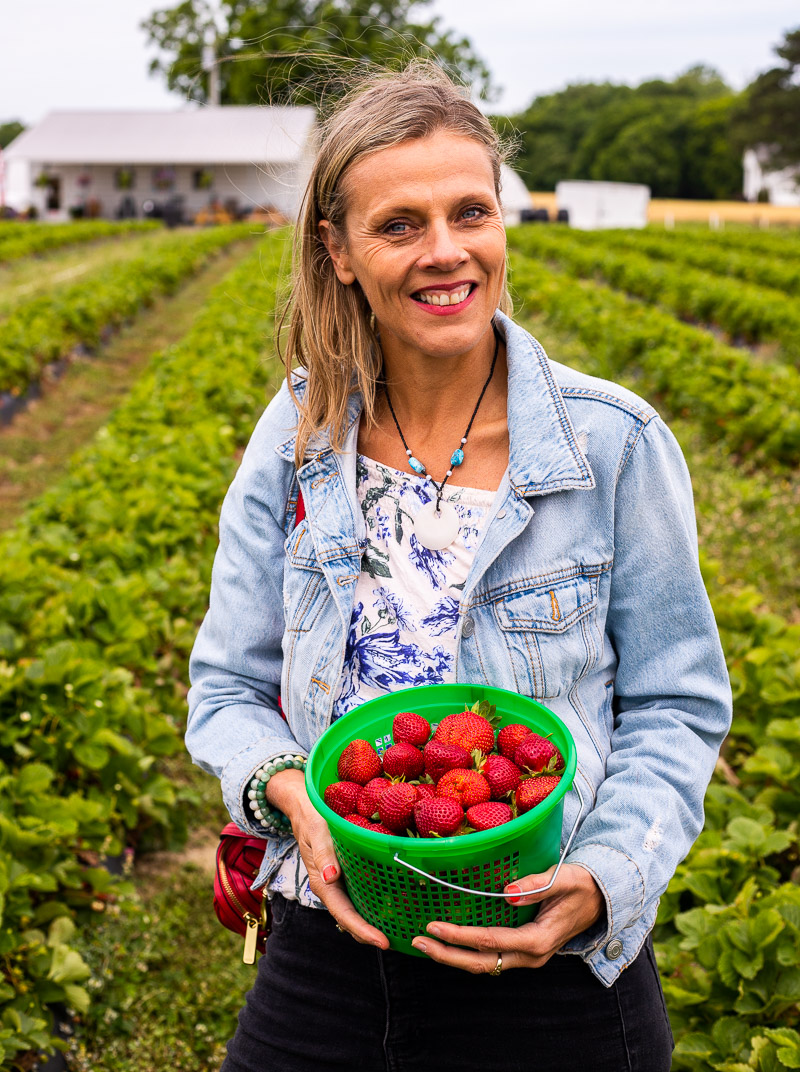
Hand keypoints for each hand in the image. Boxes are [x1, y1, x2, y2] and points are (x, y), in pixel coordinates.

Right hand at [266, 769, 389, 949]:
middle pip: (352, 919)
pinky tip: (393, 904)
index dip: (363, 930)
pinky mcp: (347, 874)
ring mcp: (339, 883)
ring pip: (357, 910)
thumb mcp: (318, 832)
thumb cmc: (313, 818)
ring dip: (374, 923)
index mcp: (323, 883)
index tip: (383, 942)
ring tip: (400, 930)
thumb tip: (331, 877)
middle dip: (372, 934)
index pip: (344, 914)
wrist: (306, 807)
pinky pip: (361, 894)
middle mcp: (332, 887)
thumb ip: (323, 854)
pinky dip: (374, 905)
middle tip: (400, 941)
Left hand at [410, 863, 603, 972]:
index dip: (460, 936)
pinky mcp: (524, 949)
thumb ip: (536, 885)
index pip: (491, 941)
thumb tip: (507, 892)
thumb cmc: (583, 885)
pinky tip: (449, 941)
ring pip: (485, 964)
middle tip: (419, 941)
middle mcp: (531, 955)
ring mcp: (527, 956)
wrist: (601, 898)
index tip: (434, 926)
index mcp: (539, 939)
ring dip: (454, 956)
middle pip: (482, 962)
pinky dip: (467, 951)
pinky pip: (491, 956)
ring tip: (425, 943)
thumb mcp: (564, 879)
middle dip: (447, 954)